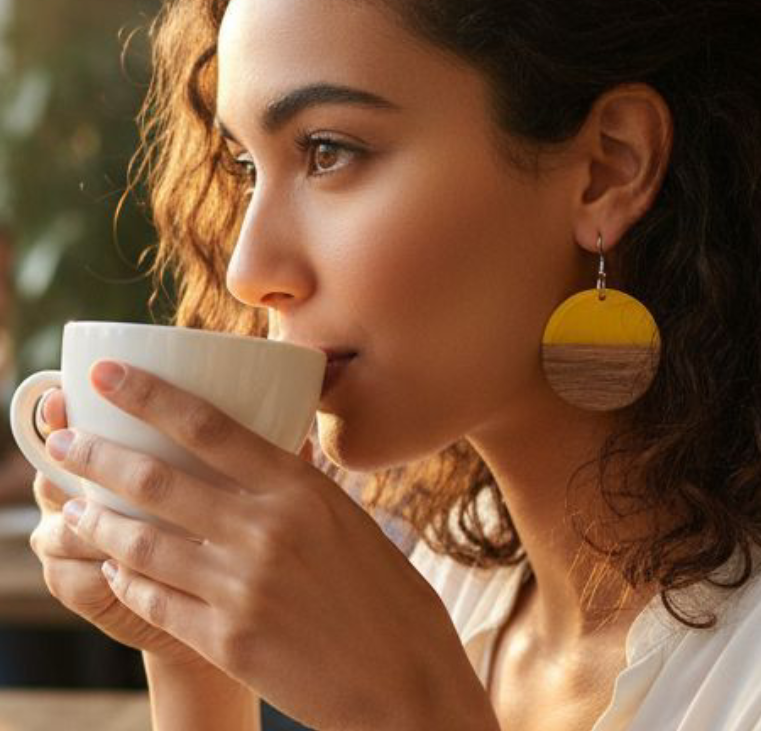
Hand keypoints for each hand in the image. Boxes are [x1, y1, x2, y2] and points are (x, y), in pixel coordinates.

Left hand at [45, 361, 498, 730]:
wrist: (404, 681)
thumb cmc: (387, 594)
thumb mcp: (349, 520)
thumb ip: (299, 486)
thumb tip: (266, 446)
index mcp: (301, 489)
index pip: (207, 425)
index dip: (148, 395)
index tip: (105, 373)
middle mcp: (264, 530)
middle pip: (158, 480)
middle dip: (97, 456)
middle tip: (61, 441)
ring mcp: (240, 588)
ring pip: (143, 543)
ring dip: (99, 522)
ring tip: (75, 509)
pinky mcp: (226, 640)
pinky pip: (156, 600)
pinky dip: (129, 579)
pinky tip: (117, 568)